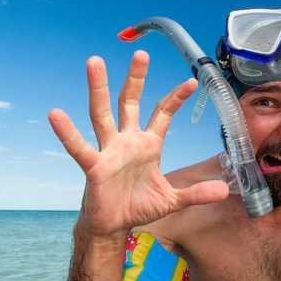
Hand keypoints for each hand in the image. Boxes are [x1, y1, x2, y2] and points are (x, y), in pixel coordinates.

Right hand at [48, 51, 228, 236]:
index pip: (162, 114)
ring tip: (95, 62)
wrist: (114, 227)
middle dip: (136, 78)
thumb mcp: (172, 200)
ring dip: (99, 88)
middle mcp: (128, 141)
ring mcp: (110, 151)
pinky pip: (80, 148)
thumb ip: (196, 192)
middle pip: (130, 102)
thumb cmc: (139, 207)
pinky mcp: (94, 167)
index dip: (176, 98)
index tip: (192, 81)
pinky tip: (56, 114)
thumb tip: (224, 190)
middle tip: (141, 53)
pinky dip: (68, 133)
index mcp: (148, 145)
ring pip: (102, 114)